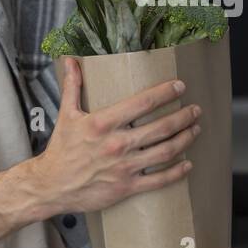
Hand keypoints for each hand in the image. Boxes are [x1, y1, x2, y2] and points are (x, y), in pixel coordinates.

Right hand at [20, 57, 199, 217]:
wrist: (51, 185)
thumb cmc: (61, 150)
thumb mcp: (66, 114)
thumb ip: (72, 86)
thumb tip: (71, 61)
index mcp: (103, 123)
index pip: (142, 103)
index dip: (165, 93)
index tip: (179, 87)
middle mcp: (117, 144)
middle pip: (160, 127)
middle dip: (183, 116)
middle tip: (195, 109)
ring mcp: (124, 167)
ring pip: (165, 151)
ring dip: (185, 139)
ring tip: (195, 129)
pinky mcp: (126, 187)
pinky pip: (158, 180)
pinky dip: (177, 172)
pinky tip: (188, 164)